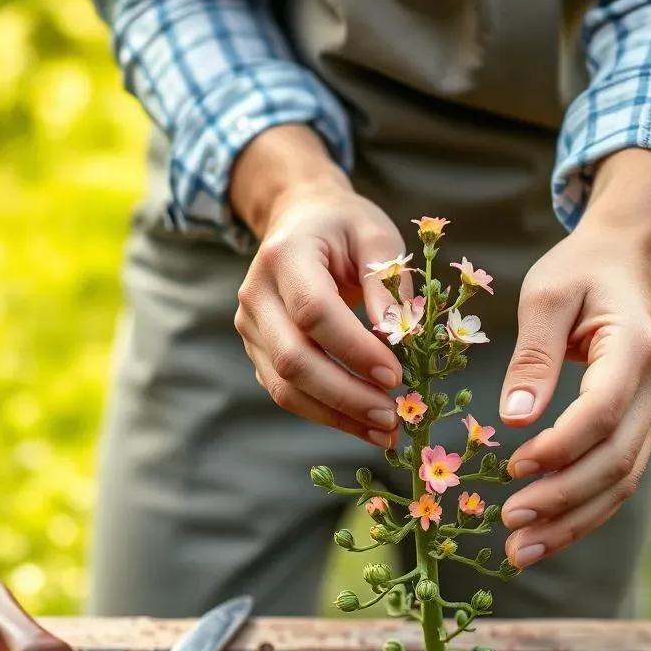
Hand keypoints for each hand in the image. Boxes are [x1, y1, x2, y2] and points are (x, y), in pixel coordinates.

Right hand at [231, 126, 409, 446]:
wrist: (300, 220)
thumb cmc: (345, 227)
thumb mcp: (376, 236)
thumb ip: (387, 283)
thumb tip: (400, 337)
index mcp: (285, 255)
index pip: (314, 311)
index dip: (354, 348)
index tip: (396, 375)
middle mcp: (257, 294)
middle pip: (294, 358)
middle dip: (346, 395)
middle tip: (393, 417)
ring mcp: (251, 327)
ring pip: (286, 386)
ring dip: (338, 415)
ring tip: (386, 431)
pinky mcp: (258, 352)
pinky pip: (288, 393)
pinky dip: (327, 414)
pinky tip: (366, 424)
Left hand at [498, 149, 650, 568]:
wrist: (626, 263)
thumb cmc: (580, 272)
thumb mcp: (546, 295)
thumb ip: (532, 355)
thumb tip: (514, 420)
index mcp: (636, 348)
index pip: (604, 412)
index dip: (561, 447)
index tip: (513, 468)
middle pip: (616, 460)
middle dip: (563, 500)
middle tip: (511, 526)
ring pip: (621, 482)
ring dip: (573, 522)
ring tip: (522, 552)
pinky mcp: (640, 428)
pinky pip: (617, 480)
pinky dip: (583, 513)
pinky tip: (546, 536)